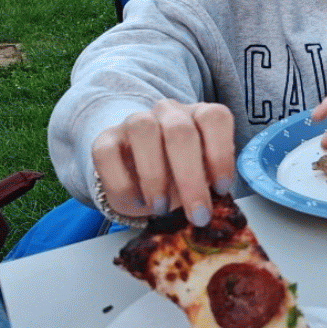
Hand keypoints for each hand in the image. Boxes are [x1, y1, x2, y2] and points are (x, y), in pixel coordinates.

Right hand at [91, 99, 234, 225]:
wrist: (139, 181)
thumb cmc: (178, 178)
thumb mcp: (202, 179)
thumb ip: (212, 186)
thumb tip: (220, 211)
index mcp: (199, 116)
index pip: (214, 117)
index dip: (221, 153)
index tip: (221, 189)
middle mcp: (168, 112)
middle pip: (180, 131)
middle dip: (190, 178)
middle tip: (197, 215)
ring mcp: (134, 122)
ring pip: (143, 131)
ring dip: (154, 176)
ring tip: (161, 208)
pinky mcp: (105, 139)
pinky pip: (107, 153)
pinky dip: (123, 183)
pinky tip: (137, 201)